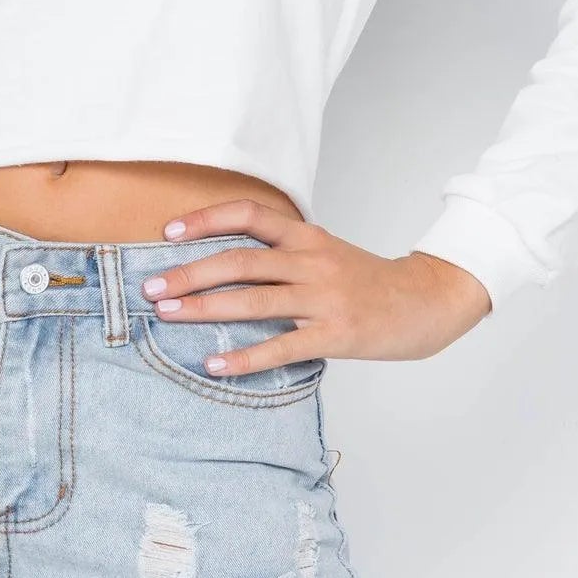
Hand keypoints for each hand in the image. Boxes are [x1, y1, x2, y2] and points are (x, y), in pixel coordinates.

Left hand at [141, 197, 492, 369]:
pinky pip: (281, 346)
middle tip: (151, 287)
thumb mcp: (325, 252)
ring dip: (204, 308)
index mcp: (307, 236)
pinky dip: (244, 356)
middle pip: (240, 260)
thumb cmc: (367, 281)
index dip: (206, 219)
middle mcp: (311, 260)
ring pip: (254, 300)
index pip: (249, 214)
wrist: (425, 302)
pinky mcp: (336, 334)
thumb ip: (282, 253)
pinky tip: (215, 364)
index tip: (168, 231)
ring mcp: (324, 298)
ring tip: (168, 316)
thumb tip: (221, 262)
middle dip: (189, 272)